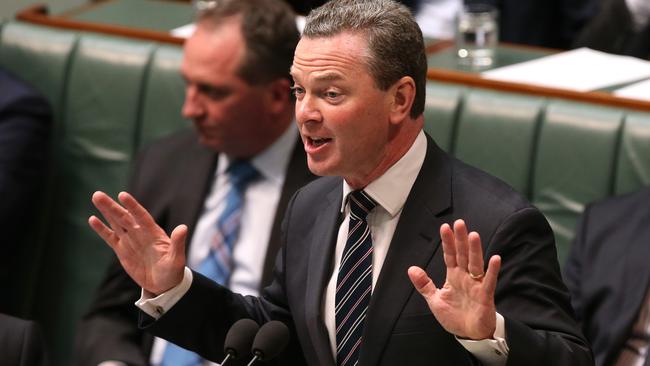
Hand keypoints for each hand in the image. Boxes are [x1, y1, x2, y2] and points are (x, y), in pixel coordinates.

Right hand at [88, 191, 186, 294]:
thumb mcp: (176, 258)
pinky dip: (102, 229)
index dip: (132, 206)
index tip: (122, 195)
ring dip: (106, 211)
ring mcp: (130, 241)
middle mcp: (140, 233)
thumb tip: (183, 227)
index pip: (141, 216)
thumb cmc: (173, 271)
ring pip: (116, 223)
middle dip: (112, 206)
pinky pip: (110, 238)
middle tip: (98, 194)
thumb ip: (177, 243)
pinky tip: (93, 219)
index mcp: (153, 233)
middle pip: (124, 217)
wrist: (164, 284)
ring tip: (96, 197)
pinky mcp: (122, 251)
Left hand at [408, 219, 500, 339]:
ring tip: (473, 235)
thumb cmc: (455, 316)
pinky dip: (492, 270)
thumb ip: (424, 284)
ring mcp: (476, 285)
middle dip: (460, 239)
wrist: (469, 334)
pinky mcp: (485, 296)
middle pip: (463, 255)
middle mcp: (465, 277)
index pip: (449, 255)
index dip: (447, 242)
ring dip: (475, 250)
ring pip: (476, 264)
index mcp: (453, 276)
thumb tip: (412, 269)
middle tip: (459, 223)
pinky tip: (495, 258)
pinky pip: (489, 281)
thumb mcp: (435, 300)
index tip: (445, 227)